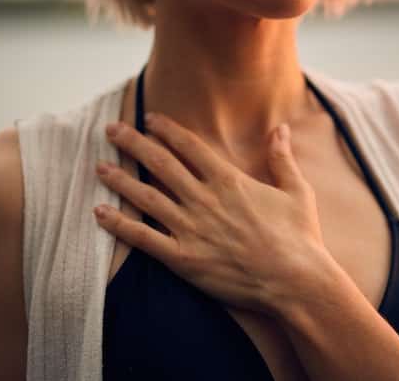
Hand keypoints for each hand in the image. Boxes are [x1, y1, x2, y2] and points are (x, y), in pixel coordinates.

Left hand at [94, 113, 326, 314]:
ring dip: (120, 180)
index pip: (189, 146)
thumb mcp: (296, 190)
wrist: (296, 281)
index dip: (166, 129)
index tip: (148, 118)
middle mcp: (204, 199)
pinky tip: (100, 213)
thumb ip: (282, 157)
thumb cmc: (299, 236)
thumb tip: (280, 128)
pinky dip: (120, 225)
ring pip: (147, 197)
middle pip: (161, 163)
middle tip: (112, 130)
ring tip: (99, 166)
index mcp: (228, 180)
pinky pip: (144, 239)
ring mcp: (192, 229)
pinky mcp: (184, 259)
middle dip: (134, 143)